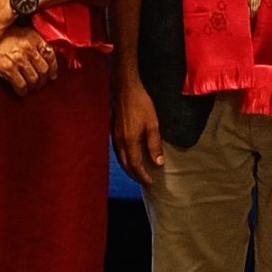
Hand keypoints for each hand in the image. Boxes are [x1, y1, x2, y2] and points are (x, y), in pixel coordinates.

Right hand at [0, 26, 59, 97]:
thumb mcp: (18, 31)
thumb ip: (31, 41)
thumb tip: (41, 55)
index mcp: (32, 37)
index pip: (50, 54)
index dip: (53, 67)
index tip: (52, 74)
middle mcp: (28, 48)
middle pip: (44, 69)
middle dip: (43, 79)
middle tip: (40, 83)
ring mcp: (18, 59)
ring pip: (34, 79)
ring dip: (33, 86)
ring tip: (30, 87)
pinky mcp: (8, 69)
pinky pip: (21, 85)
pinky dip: (22, 91)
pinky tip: (21, 91)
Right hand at [113, 70, 165, 187]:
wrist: (125, 88)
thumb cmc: (140, 104)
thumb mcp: (153, 124)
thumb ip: (154, 144)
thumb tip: (158, 163)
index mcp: (130, 142)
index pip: (135, 165)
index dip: (142, 176)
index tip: (150, 182)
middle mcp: (120, 142)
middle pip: (125, 165)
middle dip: (134, 175)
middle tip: (144, 181)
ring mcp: (114, 136)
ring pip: (120, 158)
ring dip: (129, 167)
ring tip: (137, 171)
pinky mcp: (113, 130)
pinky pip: (118, 150)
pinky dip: (124, 158)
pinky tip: (129, 155)